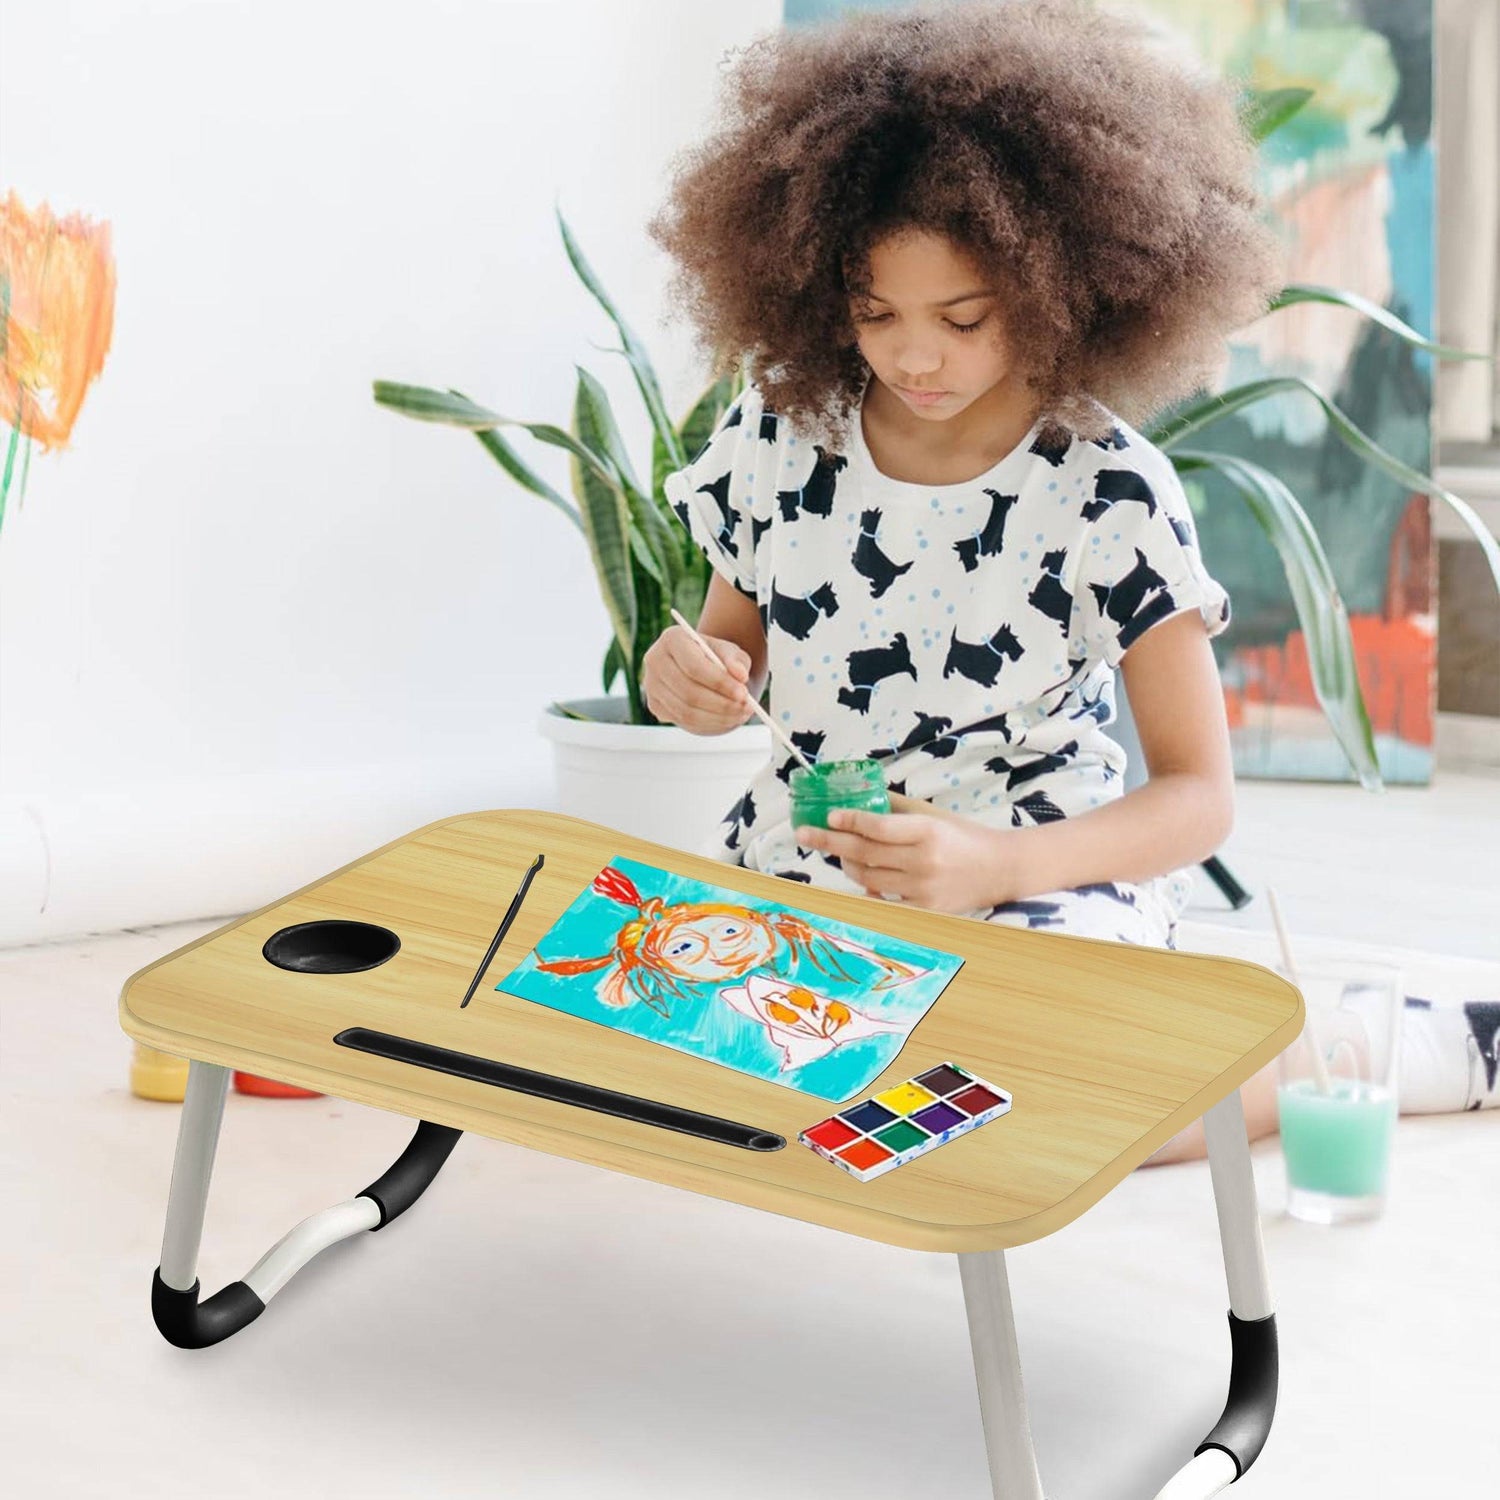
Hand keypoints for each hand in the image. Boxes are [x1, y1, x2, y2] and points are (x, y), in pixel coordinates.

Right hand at [641, 625, 753, 733]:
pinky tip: (727, 718)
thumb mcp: (730, 652)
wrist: (701, 668)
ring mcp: (651, 686)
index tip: (743, 693)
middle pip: (688, 692)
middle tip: (746, 708)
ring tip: (741, 714)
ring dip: (718, 716)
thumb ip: (736, 661)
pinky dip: (710, 723)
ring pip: (686, 711)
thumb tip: (740, 675)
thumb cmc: (716, 657)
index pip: (693, 666)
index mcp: (672, 639)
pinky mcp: (655, 705)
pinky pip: (684, 721)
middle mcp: (655, 661)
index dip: (719, 683)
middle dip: (721, 704)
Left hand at [794, 806, 1016, 914]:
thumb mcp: (934, 815)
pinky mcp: (924, 910)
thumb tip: (860, 798)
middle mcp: (923, 861)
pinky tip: (861, 877)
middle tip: (805, 834)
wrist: (1000, 869)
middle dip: (830, 841)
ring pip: (868, 877)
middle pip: (865, 852)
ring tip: (840, 853)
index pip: (878, 827)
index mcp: (927, 831)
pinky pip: (882, 899)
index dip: (849, 821)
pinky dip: (868, 888)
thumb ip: (897, 809)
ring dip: (847, 863)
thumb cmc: (964, 837)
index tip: (828, 816)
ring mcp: (922, 889)